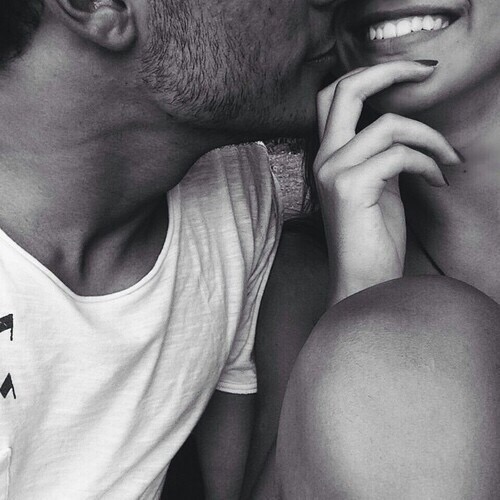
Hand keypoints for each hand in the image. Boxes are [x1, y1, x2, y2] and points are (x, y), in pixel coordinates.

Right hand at [314, 60, 460, 303]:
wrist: (364, 280)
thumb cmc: (375, 236)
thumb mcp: (380, 184)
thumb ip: (383, 152)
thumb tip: (407, 127)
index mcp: (327, 155)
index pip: (335, 95)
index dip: (372, 73)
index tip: (412, 72)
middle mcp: (323, 158)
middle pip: (347, 90)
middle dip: (392, 70)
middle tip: (428, 70)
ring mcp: (332, 172)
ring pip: (389, 125)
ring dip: (431, 137)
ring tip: (448, 158)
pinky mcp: (350, 187)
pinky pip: (400, 155)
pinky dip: (428, 163)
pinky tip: (438, 181)